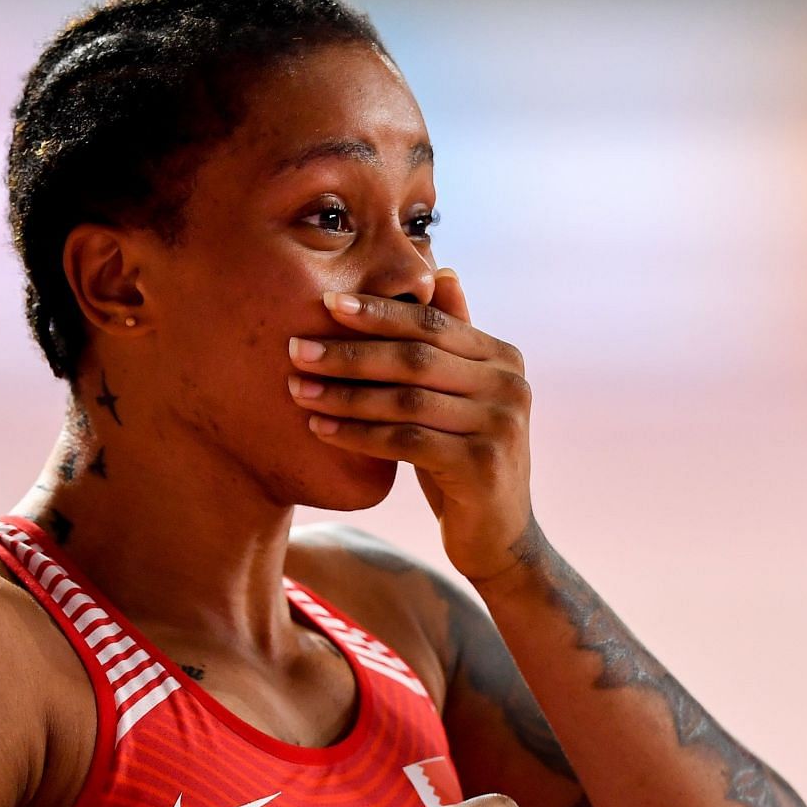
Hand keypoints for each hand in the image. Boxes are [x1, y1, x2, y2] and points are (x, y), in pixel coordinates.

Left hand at [287, 269, 534, 583]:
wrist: (497, 535)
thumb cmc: (465, 458)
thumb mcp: (461, 396)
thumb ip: (453, 340)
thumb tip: (443, 271)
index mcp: (503, 357)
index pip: (431, 323)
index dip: (378, 312)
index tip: (326, 303)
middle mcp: (510, 385)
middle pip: (414, 358)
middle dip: (349, 352)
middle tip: (296, 347)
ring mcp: (500, 425)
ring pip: (405, 400)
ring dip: (344, 394)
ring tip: (297, 388)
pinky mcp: (481, 465)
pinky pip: (405, 442)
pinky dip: (357, 433)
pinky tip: (320, 427)